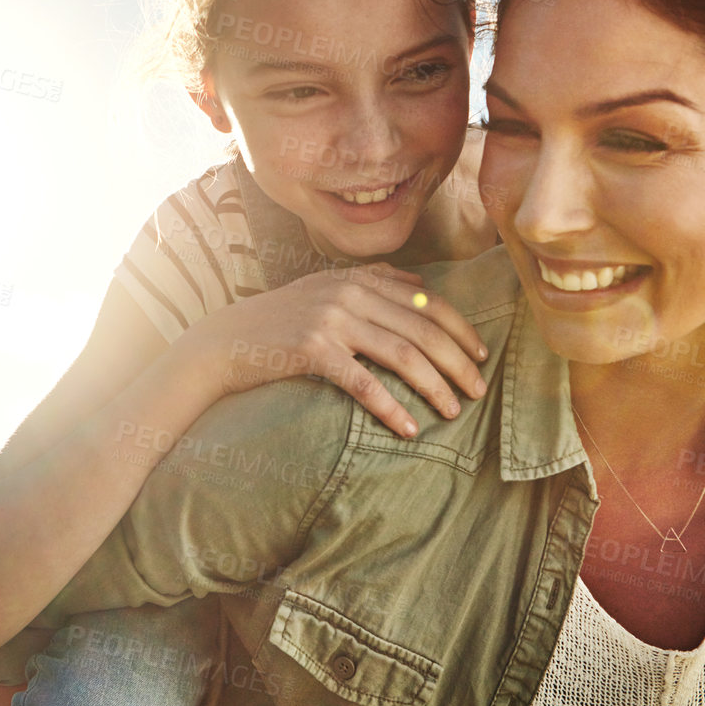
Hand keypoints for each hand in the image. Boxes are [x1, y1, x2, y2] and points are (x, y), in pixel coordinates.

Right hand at [179, 263, 487, 437]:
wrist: (223, 342)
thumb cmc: (280, 323)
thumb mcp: (325, 290)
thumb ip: (371, 283)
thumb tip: (420, 283)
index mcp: (358, 277)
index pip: (427, 300)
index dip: (460, 328)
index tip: (481, 355)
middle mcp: (349, 292)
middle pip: (422, 328)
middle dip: (457, 361)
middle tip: (478, 390)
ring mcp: (330, 318)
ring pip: (402, 354)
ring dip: (435, 386)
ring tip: (454, 411)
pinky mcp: (312, 349)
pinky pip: (364, 382)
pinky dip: (392, 407)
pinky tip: (410, 427)